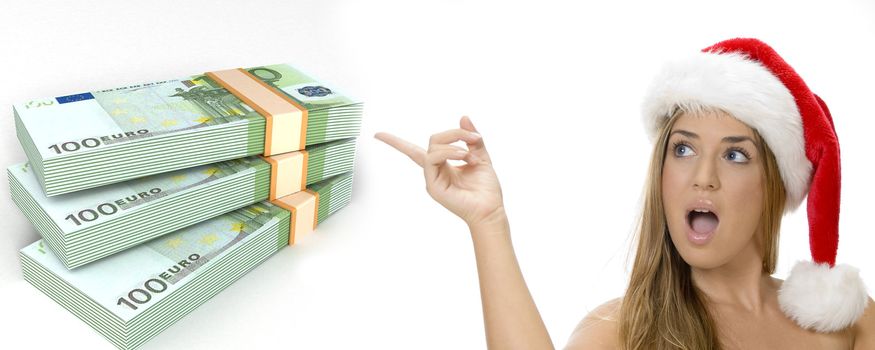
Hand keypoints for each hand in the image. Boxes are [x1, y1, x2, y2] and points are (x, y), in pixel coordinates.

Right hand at [375, 116, 505, 228]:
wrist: (490, 209)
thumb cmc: (486, 189)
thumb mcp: (480, 156)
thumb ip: (471, 139)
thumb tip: (464, 117)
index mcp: (442, 165)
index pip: (414, 150)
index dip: (395, 142)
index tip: (377, 135)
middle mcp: (434, 171)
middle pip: (432, 141)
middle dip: (453, 133)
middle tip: (474, 138)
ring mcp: (432, 179)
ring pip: (432, 149)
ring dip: (454, 145)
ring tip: (470, 155)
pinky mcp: (432, 186)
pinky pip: (432, 160)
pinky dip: (449, 152)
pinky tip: (465, 157)